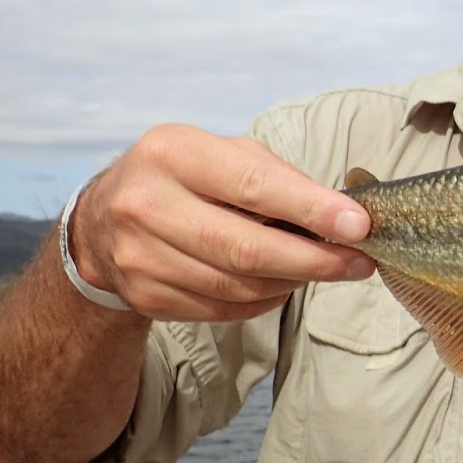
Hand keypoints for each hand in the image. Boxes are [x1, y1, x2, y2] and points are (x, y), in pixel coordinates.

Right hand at [69, 124, 374, 321]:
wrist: (102, 220)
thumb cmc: (184, 178)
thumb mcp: (223, 154)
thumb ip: (278, 178)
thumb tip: (342, 215)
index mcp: (173, 153)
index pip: (253, 186)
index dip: (311, 210)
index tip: (358, 226)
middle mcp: (147, 204)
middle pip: (247, 249)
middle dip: (316, 260)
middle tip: (360, 262)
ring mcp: (140, 256)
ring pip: (240, 286)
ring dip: (295, 281)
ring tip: (326, 268)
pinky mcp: (145, 295)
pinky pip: (226, 309)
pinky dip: (266, 300)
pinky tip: (283, 283)